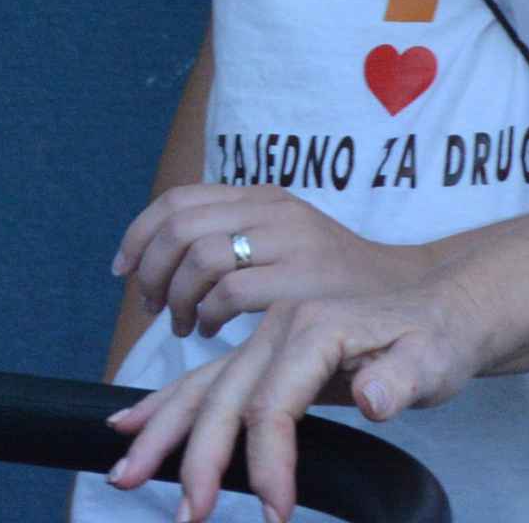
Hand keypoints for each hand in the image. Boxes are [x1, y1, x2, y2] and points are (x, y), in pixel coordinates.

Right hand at [102, 277, 493, 522]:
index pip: (273, 404)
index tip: (276, 514)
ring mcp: (264, 339)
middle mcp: (278, 329)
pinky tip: (129, 425)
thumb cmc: (436, 340)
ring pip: (201, 388)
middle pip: (224, 396)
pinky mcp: (262, 355)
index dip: (269, 462)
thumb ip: (402, 379)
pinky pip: (204, 380)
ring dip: (162, 434)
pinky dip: (165, 406)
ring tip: (126, 475)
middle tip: (187, 517)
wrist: (442, 310)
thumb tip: (372, 400)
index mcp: (314, 328)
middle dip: (198, 459)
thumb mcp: (434, 359)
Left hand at [113, 184, 433, 337]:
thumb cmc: (333, 279)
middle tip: (151, 306)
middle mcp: (273, 210)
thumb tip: (161, 260)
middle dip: (151, 270)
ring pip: (199, 257)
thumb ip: (234, 240)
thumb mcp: (284, 241)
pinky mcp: (301, 280)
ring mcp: (289, 242)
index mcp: (262, 196)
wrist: (406, 291)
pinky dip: (207, 314)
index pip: (179, 199)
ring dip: (176, 296)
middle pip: (180, 226)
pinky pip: (230, 292)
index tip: (123, 269)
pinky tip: (210, 331)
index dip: (140, 233)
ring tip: (183, 323)